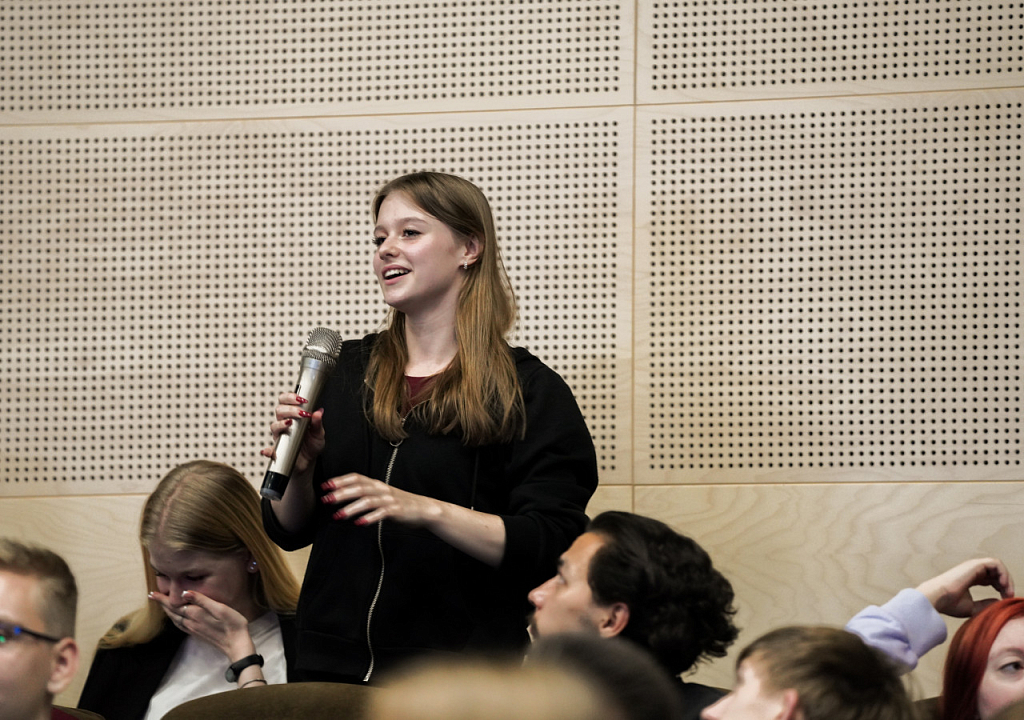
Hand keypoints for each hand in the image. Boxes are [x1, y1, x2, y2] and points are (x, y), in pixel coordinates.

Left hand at [149, 590, 256, 662]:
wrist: (236, 644)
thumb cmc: (232, 623)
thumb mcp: (220, 608)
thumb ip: (202, 600)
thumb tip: (184, 592)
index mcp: (195, 614)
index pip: (174, 605)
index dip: (162, 599)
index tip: (151, 593)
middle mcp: (191, 622)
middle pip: (172, 612)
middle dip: (162, 604)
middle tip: (152, 596)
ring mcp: (193, 629)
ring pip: (175, 619)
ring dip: (166, 611)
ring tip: (161, 604)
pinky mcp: (197, 633)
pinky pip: (180, 625)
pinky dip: (174, 619)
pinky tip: (176, 618)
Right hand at [259, 392, 324, 474]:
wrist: (308, 461)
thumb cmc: (312, 445)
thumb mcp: (318, 433)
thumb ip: (318, 423)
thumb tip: (319, 411)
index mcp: (293, 416)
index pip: (286, 401)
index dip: (291, 397)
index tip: (301, 399)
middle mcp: (285, 424)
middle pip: (279, 410)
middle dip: (290, 409)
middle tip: (301, 412)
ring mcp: (280, 436)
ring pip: (274, 426)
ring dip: (281, 423)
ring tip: (290, 423)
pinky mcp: (277, 450)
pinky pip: (269, 450)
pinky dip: (268, 450)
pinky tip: (268, 451)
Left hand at [322, 473, 439, 527]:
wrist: (424, 509)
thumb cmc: (400, 503)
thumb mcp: (381, 495)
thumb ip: (366, 494)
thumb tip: (343, 496)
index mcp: (376, 484)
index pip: (356, 477)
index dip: (340, 480)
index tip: (325, 486)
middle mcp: (381, 489)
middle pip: (359, 488)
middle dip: (341, 493)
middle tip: (326, 500)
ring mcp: (389, 499)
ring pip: (367, 501)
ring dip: (351, 508)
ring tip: (338, 515)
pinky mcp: (396, 511)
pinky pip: (381, 513)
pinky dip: (369, 518)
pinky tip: (359, 523)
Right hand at [915, 558, 1014, 617]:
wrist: (937, 598)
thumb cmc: (949, 604)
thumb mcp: (973, 607)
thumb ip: (986, 604)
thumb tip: (1000, 602)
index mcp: (970, 579)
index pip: (990, 579)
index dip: (1001, 588)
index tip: (1005, 600)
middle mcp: (972, 571)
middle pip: (996, 573)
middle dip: (1006, 584)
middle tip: (1009, 597)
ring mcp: (973, 566)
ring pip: (997, 567)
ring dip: (1006, 578)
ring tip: (1008, 591)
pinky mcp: (975, 564)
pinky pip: (995, 563)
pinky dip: (1003, 573)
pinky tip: (1004, 585)